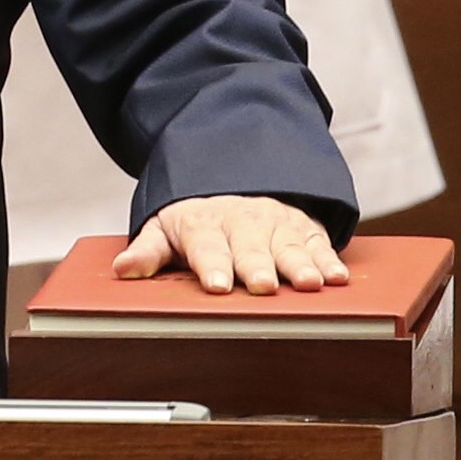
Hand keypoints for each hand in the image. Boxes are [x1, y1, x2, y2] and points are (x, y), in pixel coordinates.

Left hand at [113, 195, 349, 295]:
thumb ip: (149, 251)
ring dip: (300, 264)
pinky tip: (337, 276)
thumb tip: (122, 269)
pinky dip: (329, 259)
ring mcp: (275, 224)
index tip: (217, 284)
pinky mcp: (304, 228)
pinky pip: (318, 243)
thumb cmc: (197, 219)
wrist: (235, 174)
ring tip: (309, 284)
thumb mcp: (166, 227)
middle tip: (262, 285)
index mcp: (203, 225)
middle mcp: (242, 223)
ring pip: (288, 246)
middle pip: (249, 247)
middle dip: (256, 266)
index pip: (206, 246)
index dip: (212, 264)